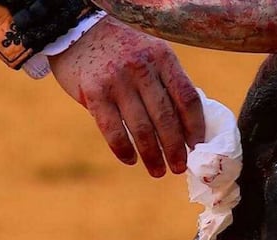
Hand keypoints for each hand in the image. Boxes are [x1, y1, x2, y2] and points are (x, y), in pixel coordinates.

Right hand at [49, 16, 204, 177]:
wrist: (79, 31)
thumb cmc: (122, 50)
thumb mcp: (151, 54)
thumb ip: (166, 82)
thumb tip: (186, 123)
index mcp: (163, 58)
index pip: (187, 98)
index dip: (195, 127)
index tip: (197, 147)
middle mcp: (142, 68)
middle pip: (166, 118)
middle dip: (175, 149)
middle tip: (179, 168)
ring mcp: (117, 81)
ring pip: (142, 129)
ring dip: (152, 156)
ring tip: (158, 171)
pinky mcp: (94, 93)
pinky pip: (113, 130)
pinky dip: (124, 149)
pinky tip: (130, 160)